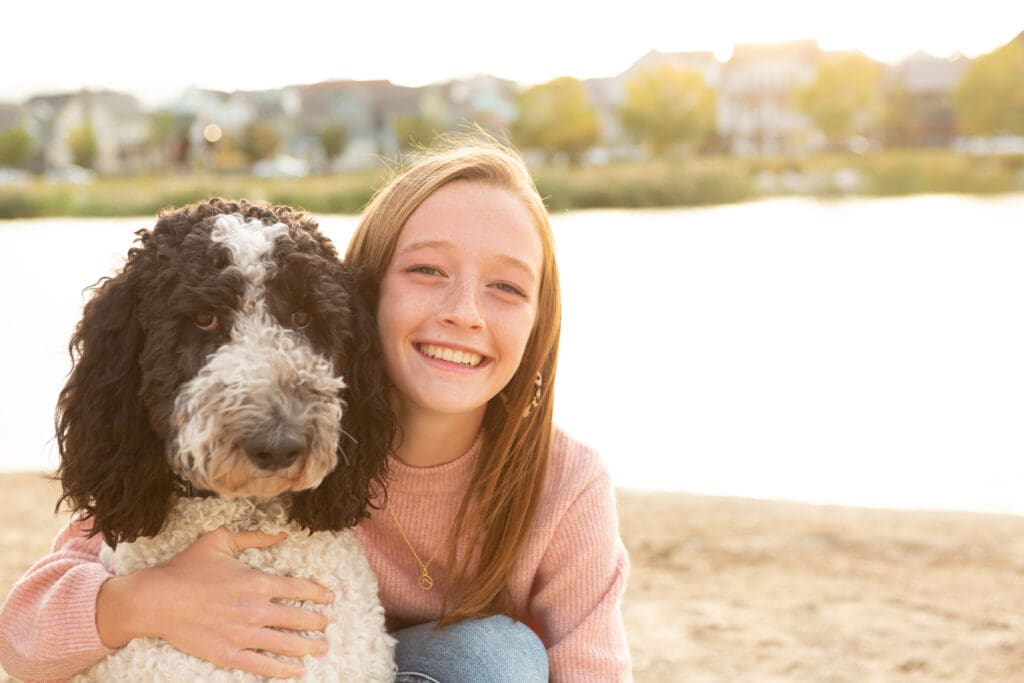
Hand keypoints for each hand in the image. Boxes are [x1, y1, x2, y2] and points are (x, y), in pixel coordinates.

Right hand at [97, 527, 333, 678]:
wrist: (155, 600)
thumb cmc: (186, 567)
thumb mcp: (220, 540)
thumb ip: (254, 537)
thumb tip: (282, 534)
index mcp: (257, 581)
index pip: (299, 589)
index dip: (319, 594)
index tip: (330, 598)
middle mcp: (255, 609)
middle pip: (298, 617)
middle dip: (318, 622)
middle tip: (328, 625)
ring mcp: (243, 634)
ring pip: (285, 643)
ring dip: (308, 647)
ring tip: (322, 649)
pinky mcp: (228, 654)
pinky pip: (262, 665)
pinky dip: (282, 670)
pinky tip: (297, 672)